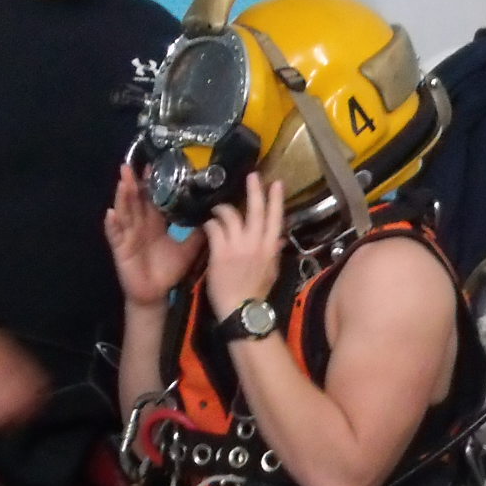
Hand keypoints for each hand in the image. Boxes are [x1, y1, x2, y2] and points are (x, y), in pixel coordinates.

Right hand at [103, 164, 202, 308]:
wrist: (157, 295)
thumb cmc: (169, 271)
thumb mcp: (188, 249)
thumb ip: (198, 233)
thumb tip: (215, 216)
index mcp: (155, 223)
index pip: (152, 199)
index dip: (152, 184)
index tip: (154, 166)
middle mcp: (140, 225)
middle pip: (135, 200)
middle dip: (133, 183)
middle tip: (132, 166)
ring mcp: (129, 236)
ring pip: (125, 212)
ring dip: (122, 197)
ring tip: (123, 181)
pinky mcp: (121, 249)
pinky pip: (115, 235)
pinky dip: (112, 224)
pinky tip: (111, 213)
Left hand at [203, 179, 284, 320]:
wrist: (241, 311)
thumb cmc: (256, 293)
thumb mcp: (271, 271)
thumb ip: (273, 252)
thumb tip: (278, 237)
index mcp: (270, 247)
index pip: (276, 218)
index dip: (276, 199)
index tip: (276, 182)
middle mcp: (256, 243)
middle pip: (256, 210)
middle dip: (254, 190)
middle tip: (251, 175)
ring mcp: (238, 246)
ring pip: (231, 216)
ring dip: (223, 208)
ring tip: (217, 208)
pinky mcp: (220, 252)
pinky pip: (214, 229)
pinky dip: (210, 224)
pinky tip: (207, 224)